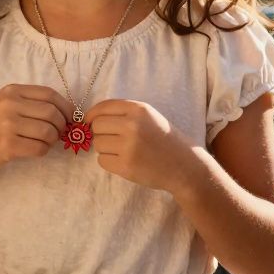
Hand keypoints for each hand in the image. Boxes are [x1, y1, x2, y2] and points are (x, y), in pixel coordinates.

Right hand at [0, 85, 73, 175]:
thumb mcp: (5, 104)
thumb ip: (31, 104)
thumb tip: (67, 114)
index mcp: (12, 91)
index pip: (49, 94)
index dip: (66, 107)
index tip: (70, 117)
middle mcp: (9, 105)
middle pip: (51, 113)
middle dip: (61, 126)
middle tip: (58, 133)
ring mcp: (8, 125)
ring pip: (48, 131)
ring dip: (52, 140)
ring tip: (44, 141)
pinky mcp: (8, 146)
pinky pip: (39, 148)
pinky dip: (43, 150)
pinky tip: (35, 149)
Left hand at [84, 100, 205, 192]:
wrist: (184, 165)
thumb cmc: (163, 139)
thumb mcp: (148, 117)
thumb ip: (123, 113)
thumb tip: (90, 118)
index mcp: (138, 109)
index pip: (102, 107)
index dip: (91, 115)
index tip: (89, 122)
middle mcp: (132, 125)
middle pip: (96, 126)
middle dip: (100, 133)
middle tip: (114, 140)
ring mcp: (128, 146)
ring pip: (97, 144)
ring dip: (105, 148)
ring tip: (123, 151)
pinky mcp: (126, 166)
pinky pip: (102, 161)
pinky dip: (109, 162)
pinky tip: (125, 161)